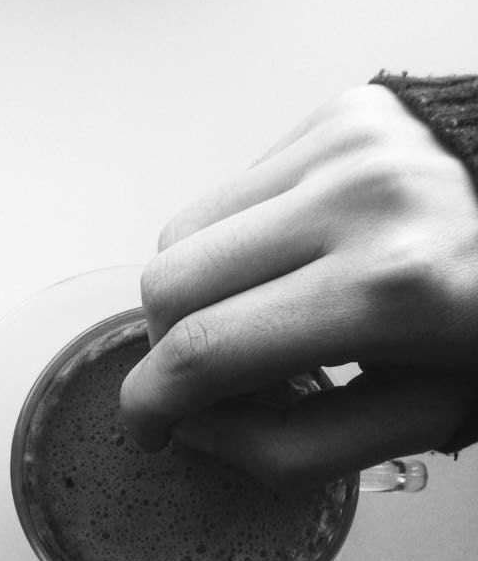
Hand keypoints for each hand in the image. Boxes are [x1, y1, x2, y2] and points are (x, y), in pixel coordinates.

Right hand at [119, 84, 477, 489]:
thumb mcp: (412, 422)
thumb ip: (284, 447)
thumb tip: (190, 422)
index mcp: (387, 290)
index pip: (204, 348)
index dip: (151, 401)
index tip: (148, 428)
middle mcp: (357, 199)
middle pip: (169, 280)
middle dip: (166, 343)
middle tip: (203, 373)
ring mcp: (346, 144)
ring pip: (184, 228)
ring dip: (199, 288)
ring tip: (258, 313)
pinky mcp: (343, 113)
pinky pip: (236, 189)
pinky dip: (245, 238)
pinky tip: (299, 258)